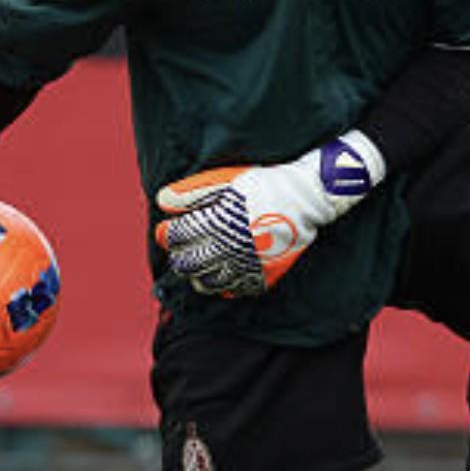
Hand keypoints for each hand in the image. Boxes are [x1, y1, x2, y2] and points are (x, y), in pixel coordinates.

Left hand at [155, 131, 384, 297]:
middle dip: (179, 257)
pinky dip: (223, 286)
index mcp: (218, 220)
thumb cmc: (266, 183)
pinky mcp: (263, 275)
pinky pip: (234, 290)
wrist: (308, 197)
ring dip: (197, 275)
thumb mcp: (227, 180)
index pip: (178, 237)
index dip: (166, 235)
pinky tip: (222, 275)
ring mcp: (247, 263)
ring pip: (207, 283)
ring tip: (199, 265)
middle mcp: (229, 246)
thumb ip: (193, 191)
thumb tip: (161, 200)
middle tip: (181, 250)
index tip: (165, 231)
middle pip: (188, 264)